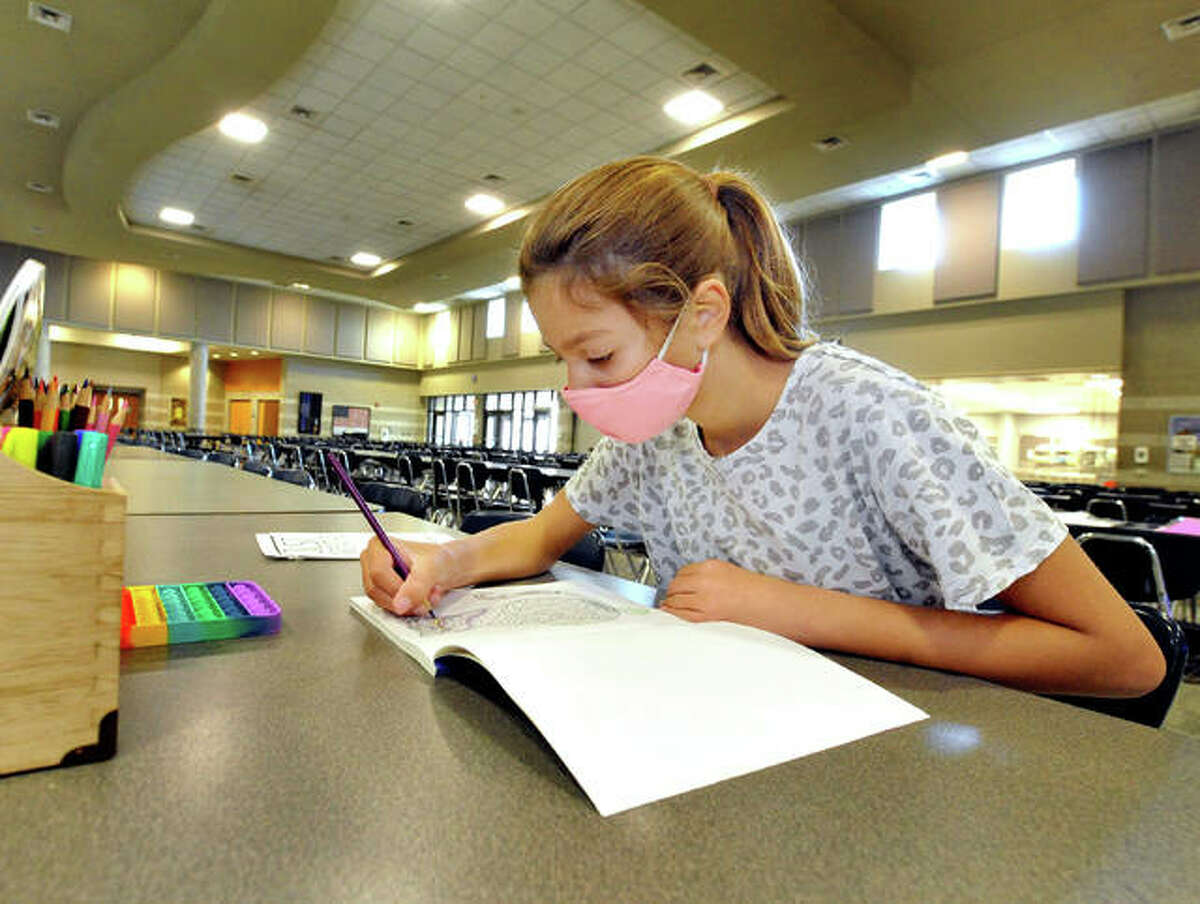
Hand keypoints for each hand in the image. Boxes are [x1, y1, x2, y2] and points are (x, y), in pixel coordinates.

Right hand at [359, 536, 458, 615]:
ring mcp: (373, 578)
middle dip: (405, 598)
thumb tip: (400, 604)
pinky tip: (422, 599)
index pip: (378, 573)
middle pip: (376, 589)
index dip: (396, 588)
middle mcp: (371, 561)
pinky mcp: (380, 593)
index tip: (415, 599)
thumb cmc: (437, 560)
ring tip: (428, 595)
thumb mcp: (432, 568)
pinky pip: (388, 608)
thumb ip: (417, 585)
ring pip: (381, 601)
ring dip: (408, 605)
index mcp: (379, 545)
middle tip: (426, 598)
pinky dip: (407, 608)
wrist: (445, 567)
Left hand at [661, 559, 797, 634]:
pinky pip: (679, 615)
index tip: (679, 587)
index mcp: (711, 567)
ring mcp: (703, 599)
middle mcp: (704, 581)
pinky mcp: (705, 616)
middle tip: (673, 599)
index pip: (682, 572)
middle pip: (674, 586)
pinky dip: (673, 616)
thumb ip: (708, 576)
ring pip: (674, 600)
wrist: (771, 605)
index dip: (679, 582)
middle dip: (672, 593)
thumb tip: (689, 585)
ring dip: (671, 605)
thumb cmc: (756, 592)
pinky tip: (673, 617)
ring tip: (674, 610)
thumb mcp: (730, 574)